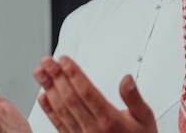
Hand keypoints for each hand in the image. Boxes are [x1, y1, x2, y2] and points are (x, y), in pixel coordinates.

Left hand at [33, 56, 156, 132]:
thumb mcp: (144, 118)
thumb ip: (134, 97)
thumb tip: (126, 79)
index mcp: (109, 120)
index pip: (86, 92)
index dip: (73, 74)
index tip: (64, 60)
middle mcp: (93, 129)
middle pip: (70, 98)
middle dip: (56, 77)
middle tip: (47, 61)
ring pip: (61, 110)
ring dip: (49, 89)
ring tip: (40, 73)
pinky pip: (59, 125)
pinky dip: (48, 110)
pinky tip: (43, 97)